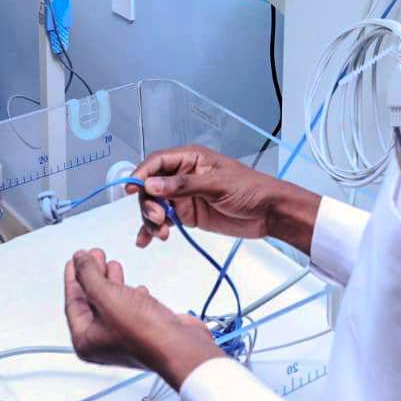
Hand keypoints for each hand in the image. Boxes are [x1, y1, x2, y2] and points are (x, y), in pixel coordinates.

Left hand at [64, 249, 223, 388]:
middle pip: (91, 300)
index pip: (73, 302)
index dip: (73, 277)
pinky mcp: (142, 330)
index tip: (75, 259)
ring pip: (111, 302)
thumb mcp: (106, 295)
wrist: (178, 345)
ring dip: (111, 281)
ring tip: (111, 263)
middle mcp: (102, 341)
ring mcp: (123, 336)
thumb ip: (89, 274)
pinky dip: (130, 294)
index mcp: (86, 340)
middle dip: (93, 274)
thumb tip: (80, 259)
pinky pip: (129, 308)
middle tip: (93, 255)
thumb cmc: (143, 332)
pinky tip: (137, 288)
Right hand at [130, 145, 320, 253]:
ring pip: (155, 205)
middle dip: (149, 203)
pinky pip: (164, 221)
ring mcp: (184, 197)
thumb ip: (183, 185)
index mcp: (190, 159)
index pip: (157, 162)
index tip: (131, 190)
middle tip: (159, 219)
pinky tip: (146, 241)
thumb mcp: (217, 184)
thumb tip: (151, 185)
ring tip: (161, 234)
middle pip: (151, 186)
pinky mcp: (187, 215)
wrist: (269, 213)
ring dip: (151, 220)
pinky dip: (153, 230)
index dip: (141, 174)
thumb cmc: (249, 189)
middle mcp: (182, 176)